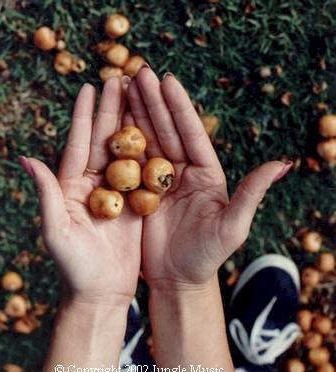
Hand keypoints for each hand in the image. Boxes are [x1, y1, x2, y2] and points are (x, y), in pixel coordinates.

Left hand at [19, 77, 141, 305]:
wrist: (102, 292)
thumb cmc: (75, 267)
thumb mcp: (57, 232)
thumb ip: (46, 195)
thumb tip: (26, 159)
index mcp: (73, 187)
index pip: (79, 144)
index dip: (84, 116)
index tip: (90, 87)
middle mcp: (95, 185)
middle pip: (104, 141)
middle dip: (112, 110)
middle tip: (121, 79)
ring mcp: (117, 193)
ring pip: (127, 152)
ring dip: (133, 124)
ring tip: (141, 97)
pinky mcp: (136, 204)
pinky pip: (145, 173)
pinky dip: (152, 151)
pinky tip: (160, 131)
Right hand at [127, 67, 291, 290]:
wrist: (178, 278)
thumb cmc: (207, 256)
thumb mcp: (233, 227)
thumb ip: (252, 194)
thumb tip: (281, 164)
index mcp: (206, 173)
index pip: (192, 134)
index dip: (180, 108)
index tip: (166, 80)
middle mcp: (183, 171)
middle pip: (167, 131)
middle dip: (153, 102)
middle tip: (138, 73)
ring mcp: (159, 180)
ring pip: (147, 141)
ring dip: (135, 114)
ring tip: (121, 87)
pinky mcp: (140, 191)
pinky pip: (130, 162)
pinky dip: (121, 141)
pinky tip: (111, 120)